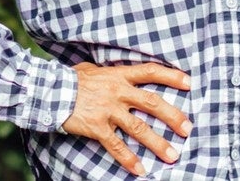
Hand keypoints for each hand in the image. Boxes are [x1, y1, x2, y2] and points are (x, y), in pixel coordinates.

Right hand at [62, 61, 192, 176]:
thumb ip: (112, 72)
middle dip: (173, 116)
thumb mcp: (95, 68)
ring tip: (173, 155)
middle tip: (188, 129)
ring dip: (157, 143)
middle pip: (152, 103)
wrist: (49, 92)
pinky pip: (115, 145)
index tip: (190, 83)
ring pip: (138, 128)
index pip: (151, 72)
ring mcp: (108, 111)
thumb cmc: (72, 79)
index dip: (172, 76)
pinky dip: (128, 158)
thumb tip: (121, 72)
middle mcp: (118, 92)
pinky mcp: (96, 128)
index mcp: (120, 75)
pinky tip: (140, 169)